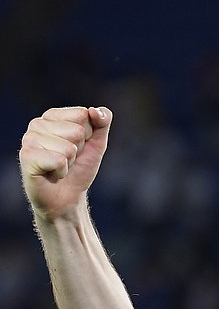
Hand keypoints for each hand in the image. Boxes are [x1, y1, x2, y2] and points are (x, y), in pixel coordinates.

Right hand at [19, 106, 113, 220]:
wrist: (67, 197)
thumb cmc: (79, 168)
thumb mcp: (97, 142)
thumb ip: (102, 122)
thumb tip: (96, 110)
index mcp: (53, 116)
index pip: (82, 114)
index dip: (88, 135)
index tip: (79, 146)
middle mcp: (37, 124)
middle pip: (77, 131)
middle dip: (79, 149)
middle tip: (69, 159)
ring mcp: (29, 139)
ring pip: (68, 147)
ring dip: (70, 162)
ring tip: (60, 167)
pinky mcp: (26, 157)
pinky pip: (59, 160)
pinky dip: (62, 171)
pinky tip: (52, 174)